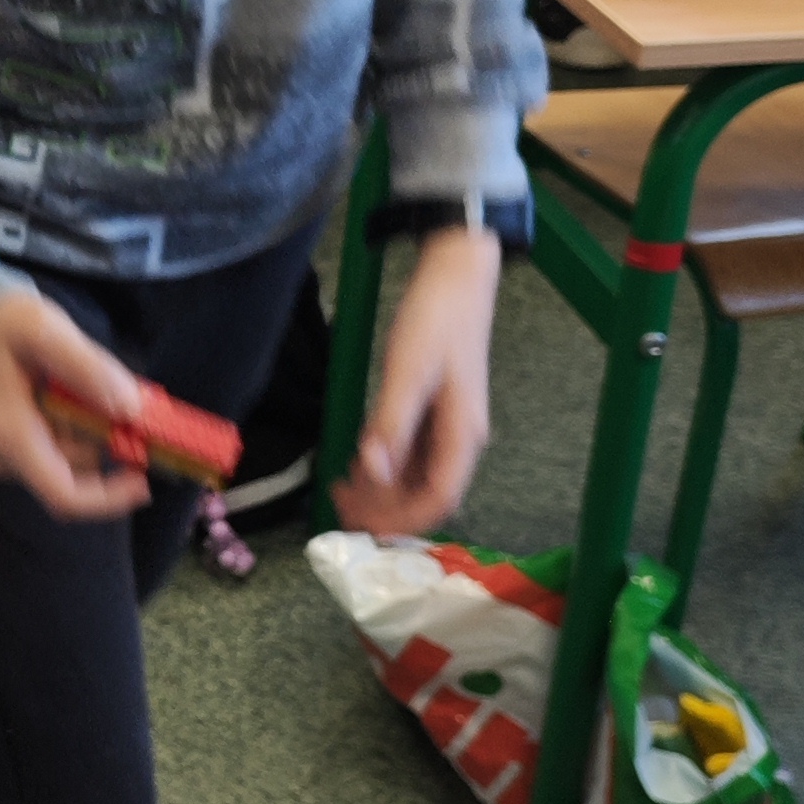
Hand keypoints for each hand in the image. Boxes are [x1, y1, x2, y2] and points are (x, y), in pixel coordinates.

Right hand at [0, 284, 156, 520]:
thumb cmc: (2, 323)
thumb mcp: (46, 331)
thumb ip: (89, 369)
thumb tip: (133, 409)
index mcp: (9, 435)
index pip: (64, 494)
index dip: (109, 497)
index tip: (142, 479)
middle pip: (73, 473)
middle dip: (101, 441)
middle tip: (113, 393)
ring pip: (65, 463)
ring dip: (86, 431)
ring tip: (79, 383)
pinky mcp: (1, 449)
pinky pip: (50, 452)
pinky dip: (71, 429)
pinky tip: (63, 394)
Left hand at [329, 227, 499, 534]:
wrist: (456, 276)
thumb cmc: (436, 320)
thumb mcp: (407, 372)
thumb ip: (391, 426)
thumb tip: (374, 473)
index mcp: (464, 435)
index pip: (439, 499)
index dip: (402, 520)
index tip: (364, 527)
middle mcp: (461, 438)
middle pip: (426, 494)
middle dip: (385, 509)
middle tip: (339, 506)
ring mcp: (448, 426)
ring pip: (416, 477)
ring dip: (382, 490)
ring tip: (341, 487)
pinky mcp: (435, 412)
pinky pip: (411, 454)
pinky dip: (385, 465)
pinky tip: (358, 462)